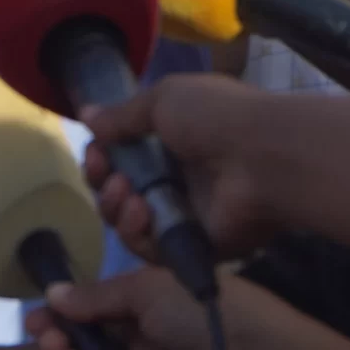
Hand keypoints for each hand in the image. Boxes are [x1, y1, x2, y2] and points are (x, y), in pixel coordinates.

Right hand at [31, 267, 272, 349]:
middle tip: (46, 344)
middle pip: (88, 343)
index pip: (93, 308)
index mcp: (146, 302)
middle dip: (59, 342)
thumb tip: (52, 294)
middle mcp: (143, 339)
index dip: (62, 314)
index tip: (35, 322)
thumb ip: (98, 295)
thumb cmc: (202, 309)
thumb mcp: (147, 286)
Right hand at [82, 73, 281, 259]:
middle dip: (103, 182)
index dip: (103, 155)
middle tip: (105, 172)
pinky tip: (142, 214)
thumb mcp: (164, 100)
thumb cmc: (215, 118)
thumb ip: (123, 116)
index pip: (124, 156)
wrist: (264, 157)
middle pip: (120, 191)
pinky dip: (137, 234)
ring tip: (127, 194)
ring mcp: (185, 214)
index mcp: (172, 140)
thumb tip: (86, 115)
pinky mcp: (194, 246)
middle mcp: (177, 177)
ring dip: (116, 207)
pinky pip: (152, 250)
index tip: (96, 150)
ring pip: (130, 223)